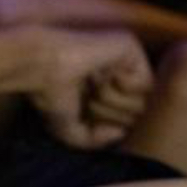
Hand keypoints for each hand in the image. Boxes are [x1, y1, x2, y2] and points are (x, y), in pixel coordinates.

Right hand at [29, 29, 153, 149]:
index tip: (85, 111)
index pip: (128, 122)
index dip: (108, 124)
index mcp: (106, 89)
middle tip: (88, 96)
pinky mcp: (130, 46)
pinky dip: (121, 86)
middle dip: (111, 113)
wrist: (40, 66)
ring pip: (143, 99)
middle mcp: (118, 73)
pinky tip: (103, 73)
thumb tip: (122, 132)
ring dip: (112, 100)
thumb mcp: (72, 131)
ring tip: (92, 83)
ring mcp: (125, 59)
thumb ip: (98, 141)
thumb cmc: (49, 94)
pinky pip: (146, 82)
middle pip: (139, 113)